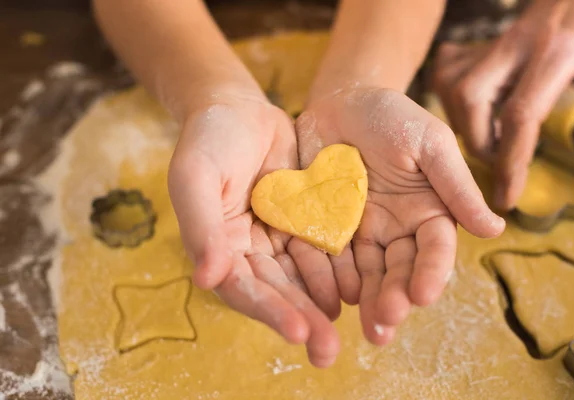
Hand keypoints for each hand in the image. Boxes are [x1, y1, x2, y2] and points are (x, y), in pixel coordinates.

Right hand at [168, 92, 341, 366]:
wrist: (238, 109)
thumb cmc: (208, 139)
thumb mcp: (196, 176)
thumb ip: (202, 226)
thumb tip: (207, 279)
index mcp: (217, 248)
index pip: (242, 288)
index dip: (269, 310)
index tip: (299, 330)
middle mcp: (247, 252)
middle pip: (277, 292)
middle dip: (302, 320)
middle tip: (329, 351)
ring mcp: (276, 239)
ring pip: (303, 278)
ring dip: (324, 303)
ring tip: (353, 327)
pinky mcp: (302, 223)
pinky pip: (322, 250)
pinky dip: (338, 269)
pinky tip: (362, 288)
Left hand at [296, 88, 504, 344]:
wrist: (342, 103)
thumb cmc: (392, 117)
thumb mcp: (429, 144)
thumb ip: (456, 185)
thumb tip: (495, 229)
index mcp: (428, 213)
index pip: (434, 250)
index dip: (431, 273)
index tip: (423, 296)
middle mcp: (396, 231)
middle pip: (398, 271)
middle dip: (393, 298)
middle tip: (384, 324)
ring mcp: (361, 233)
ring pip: (365, 274)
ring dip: (364, 300)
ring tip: (362, 324)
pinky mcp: (327, 229)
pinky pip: (327, 257)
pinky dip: (328, 278)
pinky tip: (326, 297)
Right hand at [433, 0, 573, 208]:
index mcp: (556, 53)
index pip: (520, 115)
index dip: (511, 162)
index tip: (507, 197)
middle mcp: (517, 44)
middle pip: (469, 97)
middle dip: (476, 139)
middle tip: (496, 160)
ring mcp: (498, 38)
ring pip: (453, 83)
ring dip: (463, 120)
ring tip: (488, 137)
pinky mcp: (487, 38)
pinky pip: (449, 67)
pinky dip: (451, 94)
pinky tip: (474, 106)